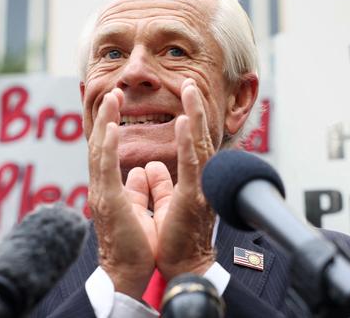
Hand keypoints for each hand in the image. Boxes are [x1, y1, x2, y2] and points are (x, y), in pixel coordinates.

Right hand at [87, 88, 155, 297]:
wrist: (131, 273)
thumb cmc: (137, 244)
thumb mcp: (139, 208)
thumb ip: (139, 188)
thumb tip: (143, 171)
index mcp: (110, 188)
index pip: (107, 149)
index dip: (108, 124)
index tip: (114, 102)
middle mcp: (102, 187)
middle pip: (100, 144)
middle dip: (104, 115)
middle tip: (112, 91)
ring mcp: (102, 194)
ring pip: (99, 150)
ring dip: (104, 121)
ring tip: (111, 98)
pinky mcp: (109, 203)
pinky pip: (106, 170)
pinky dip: (107, 146)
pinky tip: (110, 128)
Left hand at [149, 78, 215, 279]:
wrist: (182, 268)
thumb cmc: (174, 241)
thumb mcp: (165, 206)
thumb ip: (161, 184)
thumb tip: (151, 167)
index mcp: (190, 182)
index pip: (191, 143)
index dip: (189, 118)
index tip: (183, 95)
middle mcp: (198, 181)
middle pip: (197, 137)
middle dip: (194, 107)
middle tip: (188, 81)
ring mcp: (199, 189)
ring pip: (198, 144)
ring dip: (194, 114)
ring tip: (189, 89)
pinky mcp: (193, 199)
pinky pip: (190, 165)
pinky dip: (189, 142)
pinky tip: (187, 121)